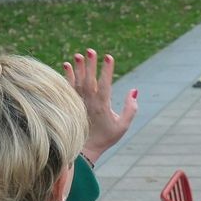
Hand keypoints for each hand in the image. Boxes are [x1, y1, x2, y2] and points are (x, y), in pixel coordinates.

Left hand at [63, 48, 137, 164]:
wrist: (84, 150)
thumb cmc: (106, 137)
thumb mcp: (123, 125)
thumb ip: (130, 108)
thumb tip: (134, 91)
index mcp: (102, 106)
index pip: (105, 84)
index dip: (107, 70)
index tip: (109, 56)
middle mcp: (89, 102)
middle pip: (89, 79)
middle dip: (90, 64)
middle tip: (91, 50)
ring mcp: (78, 103)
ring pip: (77, 82)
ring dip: (78, 68)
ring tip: (78, 55)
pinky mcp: (71, 104)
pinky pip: (67, 87)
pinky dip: (66, 76)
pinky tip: (65, 65)